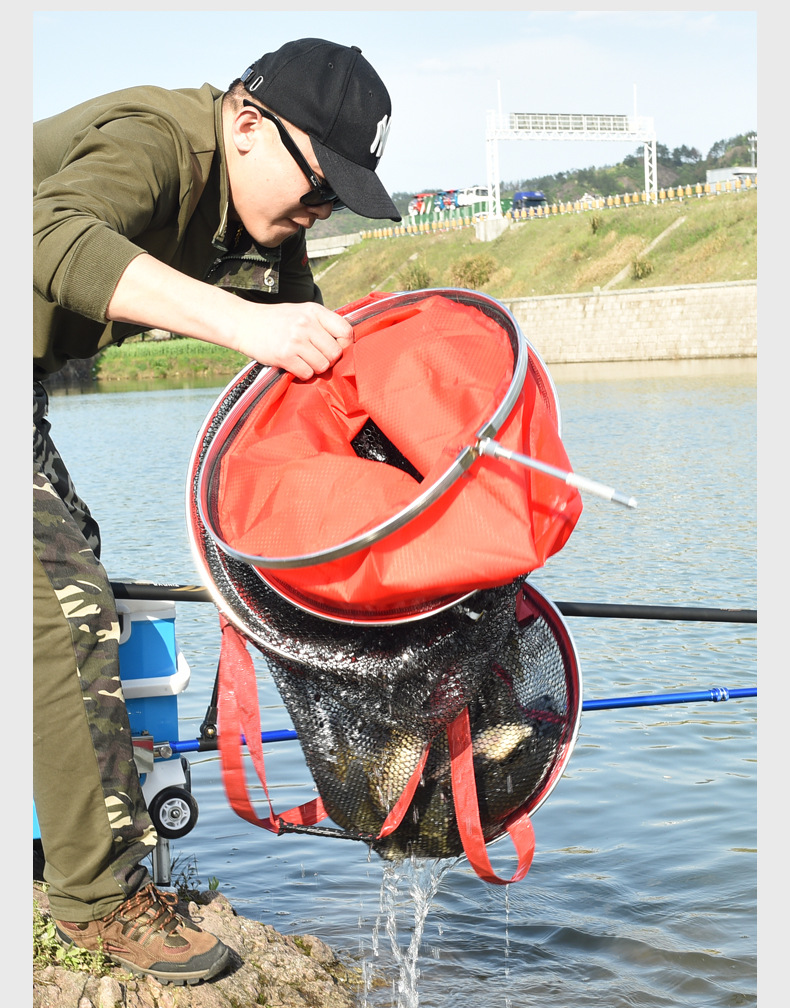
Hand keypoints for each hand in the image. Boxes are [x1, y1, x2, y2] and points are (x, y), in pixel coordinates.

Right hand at [234, 300, 353, 379]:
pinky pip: (307, 373)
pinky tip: (294, 365)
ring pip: (323, 366)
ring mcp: (295, 340)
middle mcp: (306, 323)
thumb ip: (322, 324)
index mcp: (314, 311)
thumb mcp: (301, 312)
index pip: (346, 331)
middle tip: (315, 357)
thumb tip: (345, 343)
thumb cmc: (275, 320)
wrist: (243, 323)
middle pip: (335, 353)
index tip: (335, 348)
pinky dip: (302, 374)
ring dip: (315, 368)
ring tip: (303, 360)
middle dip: (328, 360)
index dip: (345, 345)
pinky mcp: (284, 355)